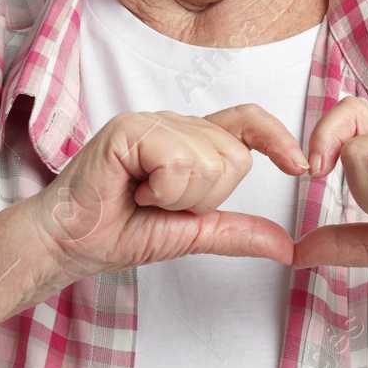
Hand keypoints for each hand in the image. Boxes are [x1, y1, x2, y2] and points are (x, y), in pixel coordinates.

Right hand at [26, 104, 309, 285]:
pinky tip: (133, 190)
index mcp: (190, 141)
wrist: (66, 243)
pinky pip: (179, 161)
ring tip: (143, 197)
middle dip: (205, 198)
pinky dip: (162, 190)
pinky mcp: (130, 129)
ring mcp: (151, 121)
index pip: (247, 122)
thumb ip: (233, 231)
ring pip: (210, 160)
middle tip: (161, 204)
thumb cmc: (115, 232)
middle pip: (235, 156)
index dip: (277, 138)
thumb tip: (285, 246)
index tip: (301, 167)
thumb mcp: (188, 234)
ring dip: (179, 197)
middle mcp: (174, 124)